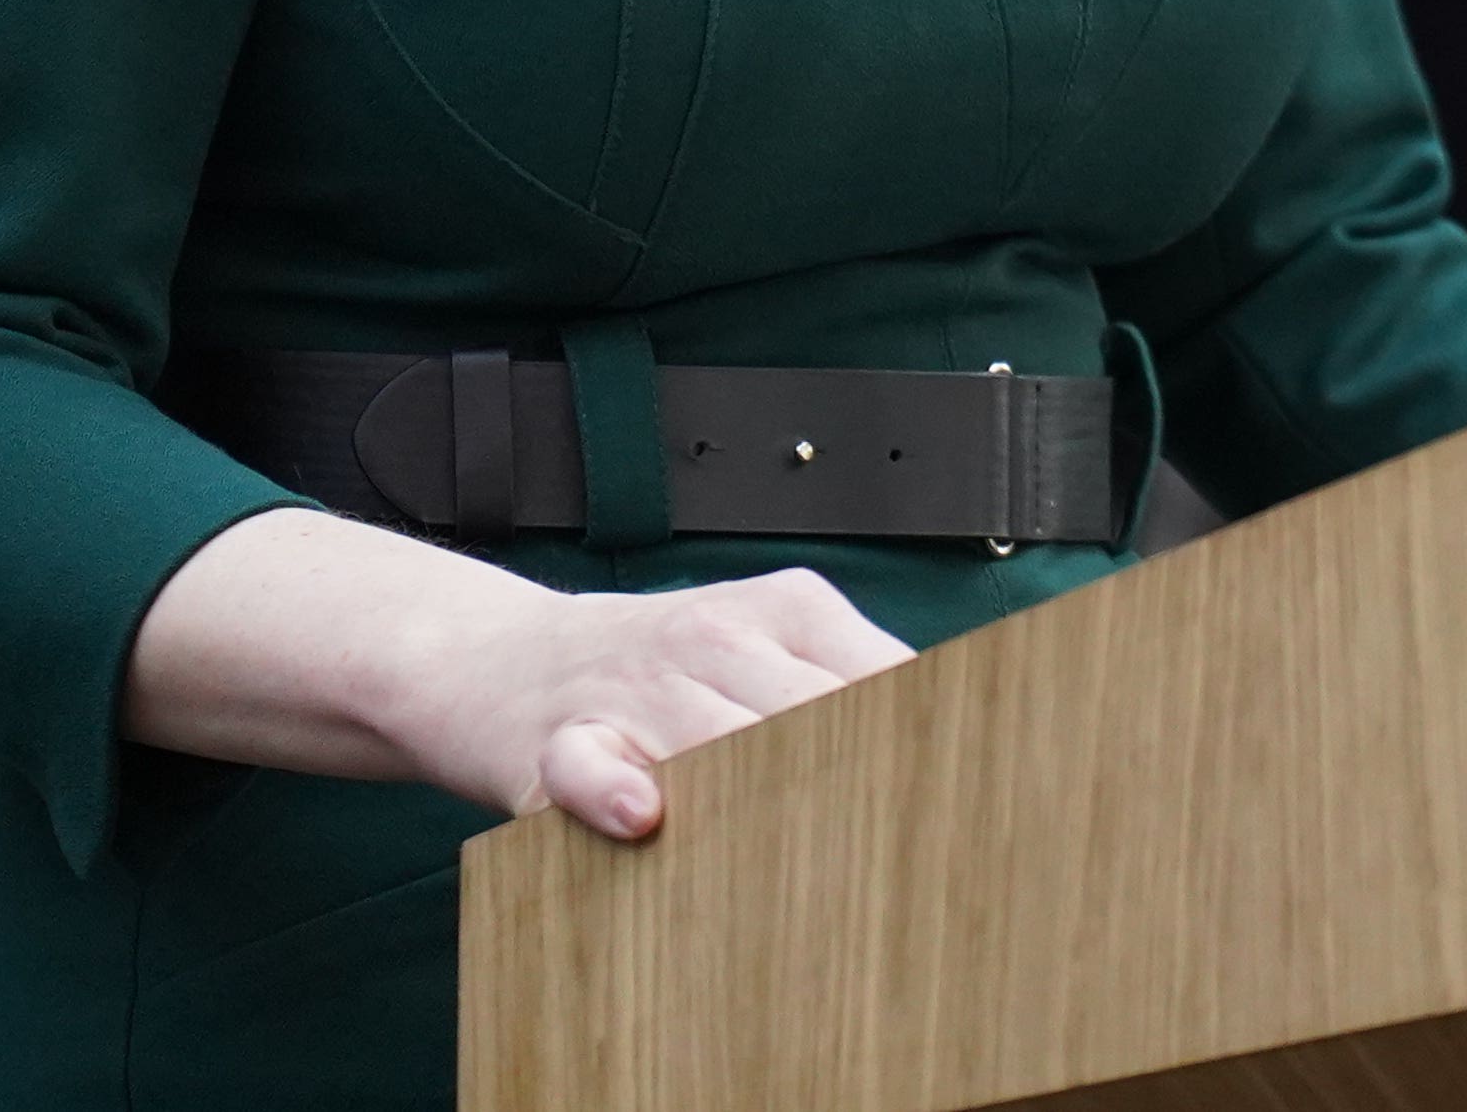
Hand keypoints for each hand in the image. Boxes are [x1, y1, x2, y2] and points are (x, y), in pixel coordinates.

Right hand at [123, 507, 911, 839]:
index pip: (884, 670)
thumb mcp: (761, 645)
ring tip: (812, 859)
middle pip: (816, 712)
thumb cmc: (648, 673)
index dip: (930, 741)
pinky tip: (645, 815)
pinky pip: (592, 766)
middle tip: (912, 852)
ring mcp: (635, 685)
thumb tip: (965, 756)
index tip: (978, 800)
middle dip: (862, 781)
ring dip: (759, 797)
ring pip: (718, 736)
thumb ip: (849, 681)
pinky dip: (616, 788)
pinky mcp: (554, 743)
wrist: (488, 659)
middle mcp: (714, 635)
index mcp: (786, 608)